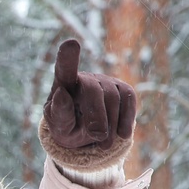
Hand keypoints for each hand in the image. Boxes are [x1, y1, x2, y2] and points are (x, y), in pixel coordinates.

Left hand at [40, 39, 136, 170]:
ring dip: (110, 125)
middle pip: (93, 91)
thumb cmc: (68, 128)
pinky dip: (126, 119)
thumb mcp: (59, 128)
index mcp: (63, 85)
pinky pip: (128, 99)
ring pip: (113, 98)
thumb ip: (60, 114)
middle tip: (97, 138)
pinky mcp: (123, 88)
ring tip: (103, 144)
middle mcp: (85, 77)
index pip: (64, 69)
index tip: (71, 44)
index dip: (68, 57)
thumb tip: (62, 93)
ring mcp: (105, 81)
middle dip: (97, 117)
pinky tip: (121, 135)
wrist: (87, 134)